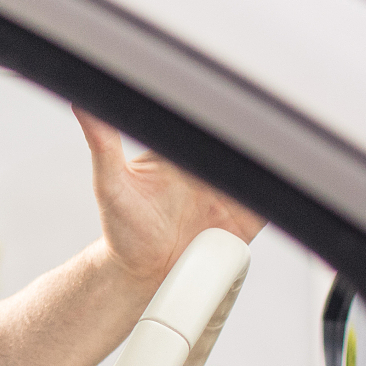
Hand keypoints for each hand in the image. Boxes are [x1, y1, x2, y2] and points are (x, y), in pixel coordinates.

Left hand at [74, 107, 265, 287]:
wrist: (144, 273)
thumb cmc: (124, 228)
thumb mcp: (110, 182)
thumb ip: (102, 142)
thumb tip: (81, 101)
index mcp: (183, 150)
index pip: (207, 119)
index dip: (222, 104)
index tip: (231, 92)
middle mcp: (210, 166)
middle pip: (241, 137)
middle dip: (255, 125)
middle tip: (258, 118)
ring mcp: (233, 189)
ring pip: (263, 163)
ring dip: (273, 154)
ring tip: (275, 146)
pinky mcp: (251, 215)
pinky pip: (275, 197)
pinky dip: (284, 188)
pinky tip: (283, 180)